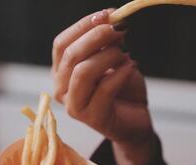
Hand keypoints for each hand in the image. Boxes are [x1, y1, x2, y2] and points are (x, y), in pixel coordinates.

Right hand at [52, 9, 157, 164]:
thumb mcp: (113, 59)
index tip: (107, 14)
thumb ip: (107, 42)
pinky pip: (105, 89)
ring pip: (83, 72)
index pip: (61, 44)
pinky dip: (121, 73)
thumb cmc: (122, 88)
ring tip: (125, 54)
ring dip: (108, 56)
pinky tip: (132, 66)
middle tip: (120, 28)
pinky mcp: (92, 118)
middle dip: (97, 36)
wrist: (134, 118)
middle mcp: (61, 89)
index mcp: (61, 72)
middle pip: (71, 56)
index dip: (83, 26)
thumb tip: (110, 18)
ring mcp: (74, 106)